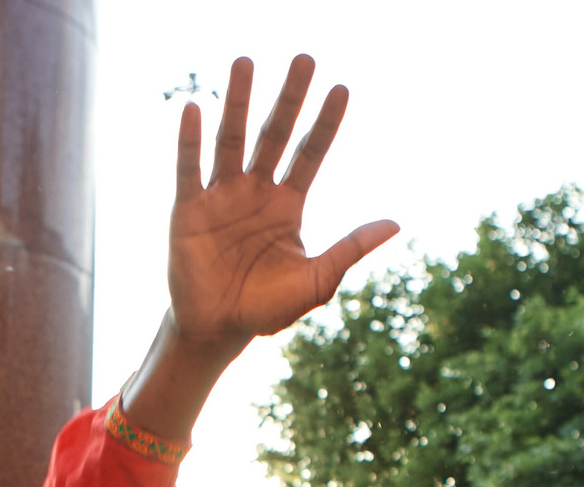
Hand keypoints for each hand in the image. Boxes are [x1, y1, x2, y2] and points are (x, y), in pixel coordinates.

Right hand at [165, 56, 397, 352]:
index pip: (311, 153)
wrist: (218, 330)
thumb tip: (395, 223)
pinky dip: (191, 142)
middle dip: (289, 98)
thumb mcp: (316, 281)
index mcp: (288, 204)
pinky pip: (190, 170)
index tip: (341, 88)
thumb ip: (350, 249)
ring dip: (237, 102)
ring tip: (244, 62)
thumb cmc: (267, 308)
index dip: (326, 123)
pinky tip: (193, 110)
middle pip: (276, 135)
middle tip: (304, 59)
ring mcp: (221, 197)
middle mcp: (256, 191)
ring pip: (232, 141)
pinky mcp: (188, 211)